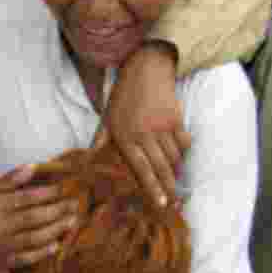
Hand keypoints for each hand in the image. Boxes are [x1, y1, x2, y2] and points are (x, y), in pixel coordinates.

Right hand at [0, 166, 77, 268]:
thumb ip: (12, 179)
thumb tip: (34, 166)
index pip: (25, 198)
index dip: (47, 194)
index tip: (63, 189)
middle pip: (32, 218)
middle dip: (57, 211)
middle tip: (74, 205)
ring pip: (32, 238)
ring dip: (55, 230)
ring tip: (72, 221)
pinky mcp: (2, 261)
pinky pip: (26, 258)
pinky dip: (42, 252)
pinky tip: (57, 244)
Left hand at [96, 42, 190, 208]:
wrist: (146, 68)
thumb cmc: (123, 95)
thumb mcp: (107, 117)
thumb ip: (100, 141)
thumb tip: (88, 161)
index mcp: (125, 137)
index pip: (141, 169)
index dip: (152, 188)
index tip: (161, 204)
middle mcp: (144, 134)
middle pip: (161, 168)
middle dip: (168, 188)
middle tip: (174, 204)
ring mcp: (162, 127)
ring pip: (173, 157)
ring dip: (175, 171)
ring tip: (175, 182)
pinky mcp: (176, 118)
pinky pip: (183, 142)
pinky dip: (183, 151)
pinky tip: (180, 157)